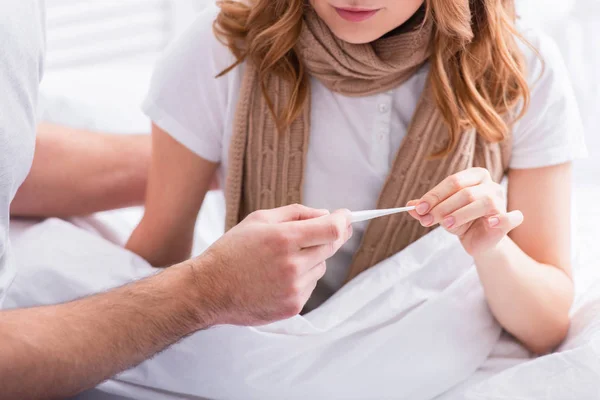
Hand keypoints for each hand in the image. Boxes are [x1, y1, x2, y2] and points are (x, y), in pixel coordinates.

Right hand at [189, 204, 351, 325]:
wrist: (209, 289)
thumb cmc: (232, 250)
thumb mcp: (259, 220)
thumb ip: (296, 213)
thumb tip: (326, 215)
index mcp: (283, 239)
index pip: (331, 229)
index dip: (343, 220)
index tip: (346, 216)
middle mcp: (292, 265)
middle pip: (331, 247)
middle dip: (328, 237)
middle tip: (318, 232)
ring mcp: (293, 288)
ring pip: (321, 267)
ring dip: (311, 260)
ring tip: (281, 260)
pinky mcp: (293, 306)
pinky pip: (310, 286)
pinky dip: (301, 278)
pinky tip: (277, 278)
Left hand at [407, 168, 523, 255]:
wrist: (478, 240)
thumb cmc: (460, 221)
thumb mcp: (441, 213)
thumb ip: (426, 209)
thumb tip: (409, 206)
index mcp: (475, 176)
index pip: (453, 181)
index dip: (434, 195)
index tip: (419, 208)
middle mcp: (490, 185)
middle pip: (465, 192)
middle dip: (442, 207)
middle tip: (426, 220)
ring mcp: (502, 201)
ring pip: (482, 202)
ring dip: (461, 214)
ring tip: (446, 225)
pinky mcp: (509, 220)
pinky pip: (510, 217)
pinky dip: (502, 219)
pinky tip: (490, 223)